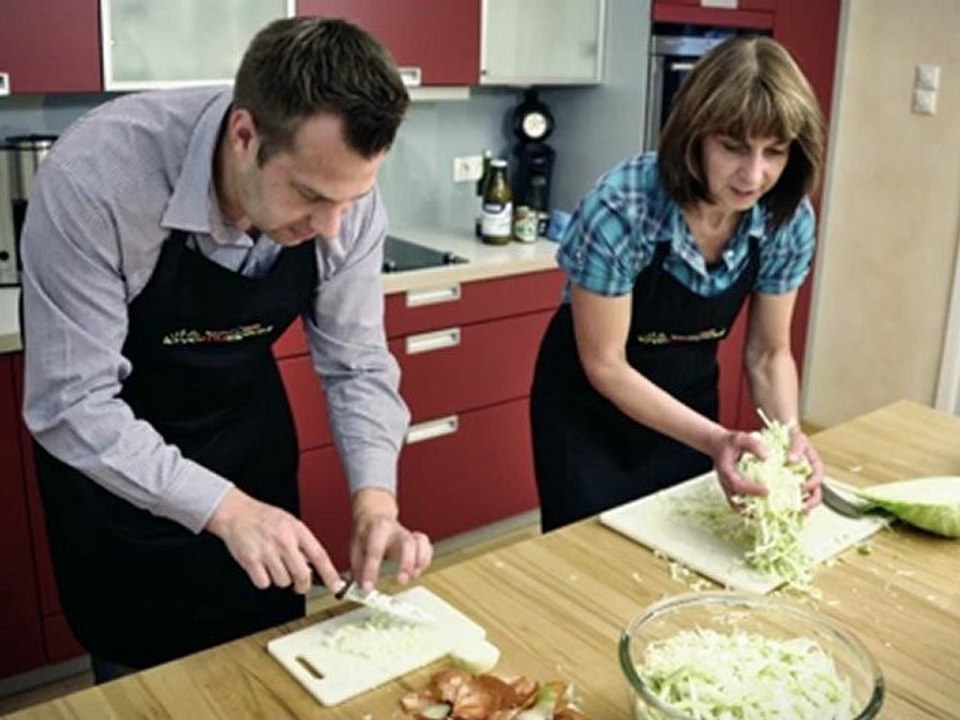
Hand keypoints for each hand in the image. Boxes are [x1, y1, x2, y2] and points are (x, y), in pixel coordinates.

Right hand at [205, 488, 340, 594]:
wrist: (237, 513)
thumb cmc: (264, 518)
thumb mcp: (290, 523)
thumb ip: (302, 543)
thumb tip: (313, 566)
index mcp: (297, 531)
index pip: (319, 555)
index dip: (330, 573)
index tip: (336, 586)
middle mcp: (284, 541)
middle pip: (302, 575)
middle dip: (303, 585)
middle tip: (300, 584)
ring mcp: (267, 552)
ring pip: (283, 582)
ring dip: (280, 579)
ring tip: (274, 565)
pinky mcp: (251, 561)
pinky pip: (264, 584)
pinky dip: (263, 580)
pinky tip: (261, 568)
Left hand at [349, 488, 432, 590]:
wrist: (375, 516)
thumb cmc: (366, 533)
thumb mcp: (355, 546)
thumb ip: (358, 566)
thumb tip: (360, 586)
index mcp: (377, 528)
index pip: (375, 548)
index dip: (371, 569)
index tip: (368, 586)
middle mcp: (396, 530)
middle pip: (407, 542)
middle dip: (406, 563)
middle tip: (401, 581)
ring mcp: (407, 534)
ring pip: (421, 543)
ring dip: (420, 561)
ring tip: (413, 575)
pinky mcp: (415, 540)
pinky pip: (427, 547)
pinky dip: (425, 560)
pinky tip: (417, 571)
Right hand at [709, 428, 769, 506]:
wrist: (718, 445)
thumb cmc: (731, 441)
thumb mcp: (742, 438)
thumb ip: (754, 445)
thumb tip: (768, 458)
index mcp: (725, 470)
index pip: (737, 484)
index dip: (752, 490)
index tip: (768, 491)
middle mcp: (724, 482)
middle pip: (735, 500)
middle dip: (752, 506)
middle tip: (770, 509)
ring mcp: (726, 487)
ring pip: (735, 505)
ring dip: (748, 512)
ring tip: (765, 515)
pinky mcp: (731, 490)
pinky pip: (737, 504)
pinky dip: (747, 509)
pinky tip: (760, 511)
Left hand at [788, 428, 823, 510]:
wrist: (784, 437)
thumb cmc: (793, 436)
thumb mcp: (796, 438)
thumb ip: (796, 447)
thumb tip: (792, 460)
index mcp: (815, 466)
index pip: (817, 478)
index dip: (811, 484)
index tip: (802, 488)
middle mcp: (810, 476)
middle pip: (815, 493)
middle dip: (810, 503)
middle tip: (801, 508)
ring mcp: (801, 482)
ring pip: (805, 498)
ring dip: (801, 506)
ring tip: (793, 512)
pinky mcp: (790, 486)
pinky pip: (792, 498)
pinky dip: (789, 504)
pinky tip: (782, 509)